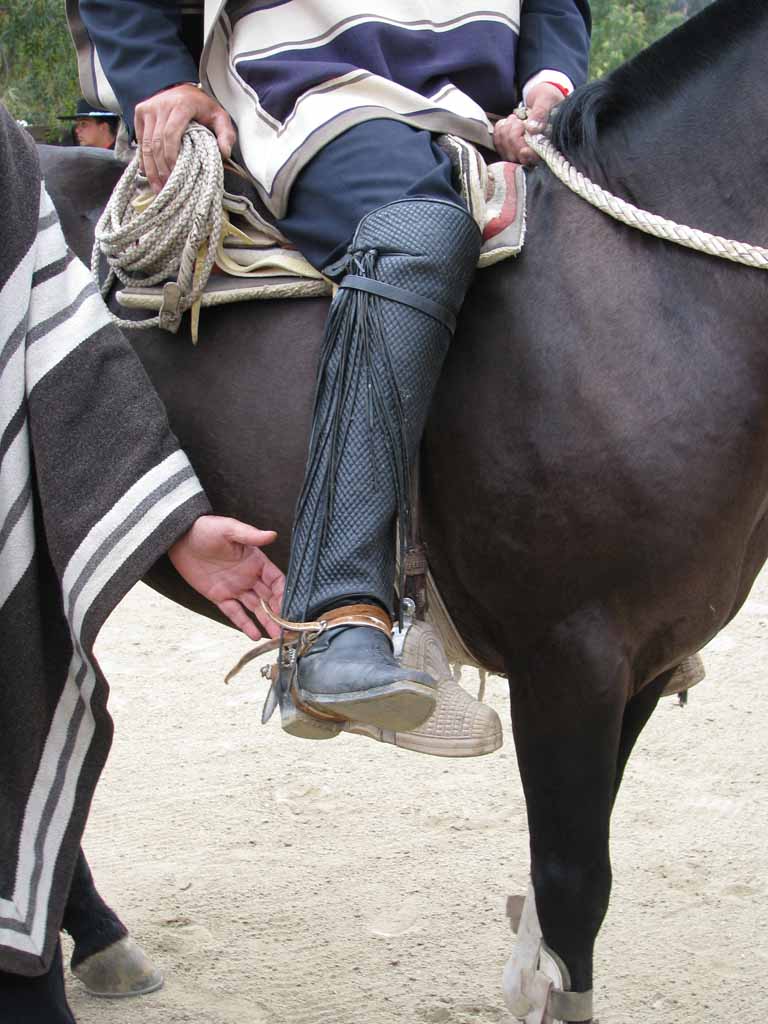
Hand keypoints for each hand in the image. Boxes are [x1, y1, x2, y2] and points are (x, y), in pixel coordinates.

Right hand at [134, 83, 235, 192]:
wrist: (181, 87)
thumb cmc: (201, 106)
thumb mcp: (219, 117)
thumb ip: (226, 134)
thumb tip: (224, 153)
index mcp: (181, 105)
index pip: (171, 134)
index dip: (171, 157)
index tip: (175, 175)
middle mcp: (161, 105)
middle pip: (156, 143)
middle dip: (161, 168)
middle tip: (167, 188)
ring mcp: (148, 108)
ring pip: (145, 144)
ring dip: (151, 169)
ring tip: (158, 188)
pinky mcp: (140, 113)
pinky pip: (139, 140)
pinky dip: (143, 160)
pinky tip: (148, 175)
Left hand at [168, 516, 284, 641]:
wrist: (180, 539)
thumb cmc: (206, 529)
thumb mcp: (229, 529)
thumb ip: (250, 535)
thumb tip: (271, 535)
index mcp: (256, 561)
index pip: (276, 580)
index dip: (283, 593)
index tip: (289, 606)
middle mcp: (249, 576)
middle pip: (269, 598)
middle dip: (279, 612)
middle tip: (287, 627)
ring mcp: (235, 588)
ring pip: (255, 608)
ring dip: (266, 621)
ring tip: (276, 636)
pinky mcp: (220, 596)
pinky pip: (235, 612)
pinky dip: (244, 623)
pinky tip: (254, 634)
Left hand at [493, 82, 565, 164]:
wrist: (541, 100)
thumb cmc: (547, 99)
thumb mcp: (546, 100)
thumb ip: (541, 113)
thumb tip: (532, 129)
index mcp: (548, 144)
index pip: (537, 158)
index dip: (529, 156)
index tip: (524, 150)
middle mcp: (534, 151)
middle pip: (517, 156)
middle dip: (513, 136)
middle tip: (518, 120)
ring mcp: (520, 152)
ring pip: (505, 151)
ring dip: (505, 132)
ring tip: (514, 119)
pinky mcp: (509, 148)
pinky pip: (498, 144)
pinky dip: (499, 131)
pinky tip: (506, 122)